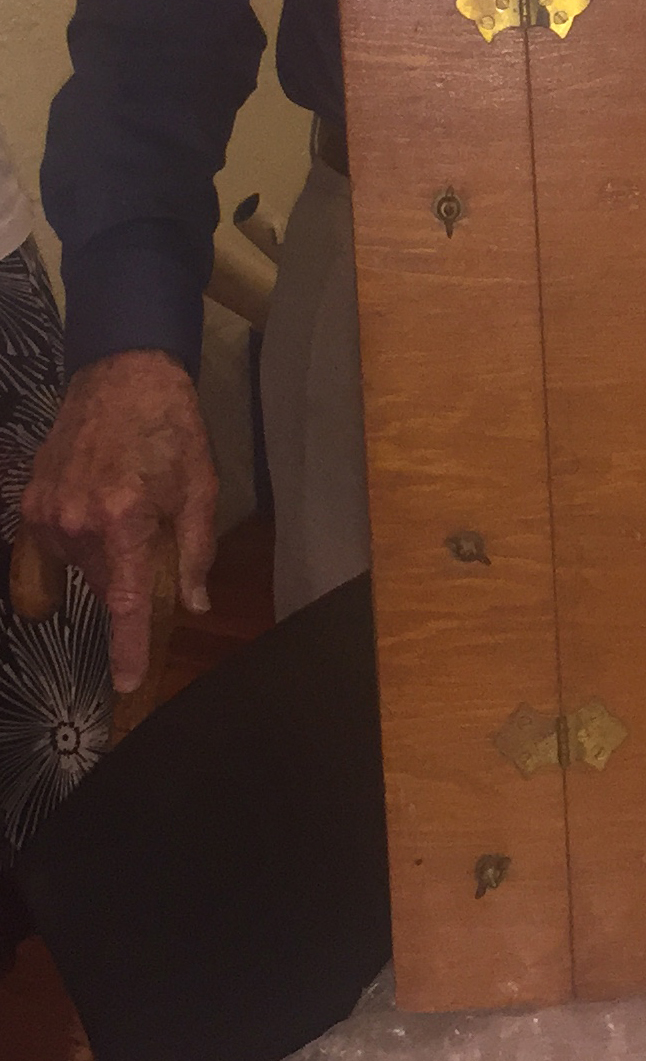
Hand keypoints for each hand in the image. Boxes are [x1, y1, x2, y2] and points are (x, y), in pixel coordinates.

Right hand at [19, 350, 217, 692]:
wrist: (123, 377)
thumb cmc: (172, 429)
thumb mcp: (200, 486)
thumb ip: (194, 552)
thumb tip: (194, 604)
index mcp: (125, 520)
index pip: (125, 603)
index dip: (127, 647)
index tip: (126, 683)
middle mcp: (77, 523)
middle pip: (105, 586)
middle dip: (130, 580)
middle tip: (149, 538)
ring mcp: (47, 513)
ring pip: (80, 569)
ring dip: (105, 559)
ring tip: (126, 508)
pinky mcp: (30, 503)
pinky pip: (52, 549)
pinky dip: (77, 546)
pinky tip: (95, 519)